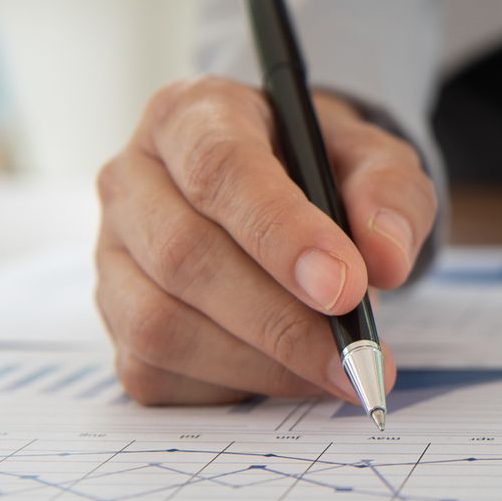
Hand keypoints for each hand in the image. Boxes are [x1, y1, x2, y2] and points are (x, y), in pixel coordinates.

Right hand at [94, 76, 436, 405]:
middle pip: (184, 255)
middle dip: (280, 318)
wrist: (287, 188)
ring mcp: (112, 252)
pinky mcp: (114, 317)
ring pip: (160, 323)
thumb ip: (390, 194)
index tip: (345, 286)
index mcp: (190, 115)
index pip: (218, 169)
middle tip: (356, 354)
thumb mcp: (374, 158)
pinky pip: (153, 370)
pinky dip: (230, 385)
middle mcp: (132, 178)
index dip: (280, 233)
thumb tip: (386, 260)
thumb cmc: (322, 167)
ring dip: (259, 362)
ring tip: (335, 370)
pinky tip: (287, 372)